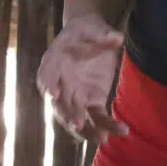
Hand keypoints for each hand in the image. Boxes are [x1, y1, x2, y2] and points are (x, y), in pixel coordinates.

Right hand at [36, 14, 129, 143]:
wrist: (92, 35)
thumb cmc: (86, 30)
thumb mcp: (92, 28)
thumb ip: (103, 35)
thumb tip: (117, 38)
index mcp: (55, 60)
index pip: (47, 73)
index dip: (48, 83)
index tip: (52, 94)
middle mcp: (61, 82)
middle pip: (60, 102)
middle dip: (67, 114)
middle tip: (76, 124)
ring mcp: (76, 94)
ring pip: (77, 115)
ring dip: (86, 128)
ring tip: (100, 137)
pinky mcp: (92, 100)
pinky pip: (97, 116)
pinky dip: (106, 125)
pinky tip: (119, 131)